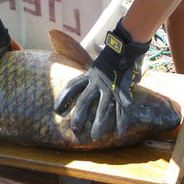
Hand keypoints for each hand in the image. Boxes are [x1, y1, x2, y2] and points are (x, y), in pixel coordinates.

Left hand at [54, 19, 149, 139]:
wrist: (126, 47)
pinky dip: (121, 121)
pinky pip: (122, 108)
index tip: (57, 111)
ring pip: (102, 109)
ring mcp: (110, 88)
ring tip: (94, 137)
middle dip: (78, 117)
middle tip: (75, 129)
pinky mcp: (123, 91)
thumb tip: (84, 69)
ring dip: (98, 124)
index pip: (71, 87)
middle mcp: (97, 82)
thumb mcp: (95, 63)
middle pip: (84, 102)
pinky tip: (118, 132)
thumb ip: (89, 73)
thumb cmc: (110, 56)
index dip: (63, 99)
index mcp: (88, 75)